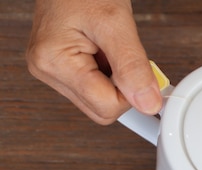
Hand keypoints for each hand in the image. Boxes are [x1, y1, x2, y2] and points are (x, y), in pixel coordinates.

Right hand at [26, 0, 161, 124]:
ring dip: (115, 81)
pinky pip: (94, 88)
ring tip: (111, 48)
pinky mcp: (60, 68)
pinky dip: (108, 75)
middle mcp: (47, 70)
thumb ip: (133, 67)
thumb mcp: (117, 23)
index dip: (130, 94)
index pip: (106, 107)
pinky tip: (105, 52)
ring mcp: (52, 70)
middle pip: (101, 110)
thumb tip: (149, 104)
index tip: (144, 76)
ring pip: (99, 102)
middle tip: (126, 57)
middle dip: (122, 89)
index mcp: (54, 62)